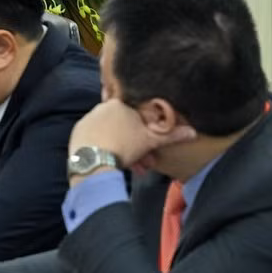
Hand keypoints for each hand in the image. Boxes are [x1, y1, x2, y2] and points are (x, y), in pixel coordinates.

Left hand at [69, 98, 193, 173]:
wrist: (93, 162)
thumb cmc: (124, 146)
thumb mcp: (151, 141)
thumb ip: (171, 135)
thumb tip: (192, 132)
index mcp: (119, 103)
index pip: (137, 115)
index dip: (146, 133)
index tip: (151, 147)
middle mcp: (101, 107)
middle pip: (125, 127)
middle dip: (138, 146)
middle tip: (146, 163)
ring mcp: (88, 119)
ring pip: (112, 134)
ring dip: (125, 150)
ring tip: (133, 168)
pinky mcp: (79, 131)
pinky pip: (97, 138)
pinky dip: (107, 148)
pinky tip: (113, 162)